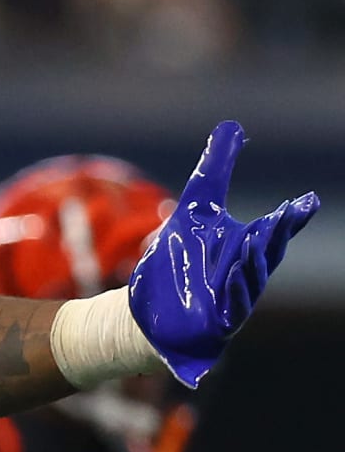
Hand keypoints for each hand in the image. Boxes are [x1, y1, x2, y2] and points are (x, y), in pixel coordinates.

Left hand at [129, 121, 318, 387]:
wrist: (145, 311)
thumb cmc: (178, 261)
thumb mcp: (193, 210)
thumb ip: (215, 171)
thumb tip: (232, 126)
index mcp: (246, 248)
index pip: (273, 231)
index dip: (290, 218)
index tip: (306, 201)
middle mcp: (245, 275)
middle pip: (265, 255)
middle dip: (275, 237)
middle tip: (284, 215)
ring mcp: (232, 302)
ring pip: (250, 283)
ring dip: (253, 264)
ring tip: (254, 241)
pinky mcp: (215, 325)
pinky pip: (231, 311)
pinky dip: (235, 294)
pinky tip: (235, 277)